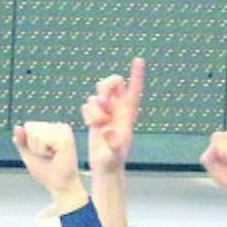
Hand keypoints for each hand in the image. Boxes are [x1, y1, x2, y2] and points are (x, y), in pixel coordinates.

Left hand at [12, 122, 86, 214]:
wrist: (59, 184)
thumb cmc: (46, 171)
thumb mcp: (28, 155)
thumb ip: (21, 141)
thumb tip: (17, 126)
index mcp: (51, 128)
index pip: (28, 126)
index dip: (29, 142)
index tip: (41, 153)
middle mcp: (58, 127)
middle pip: (31, 128)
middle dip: (33, 145)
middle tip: (47, 156)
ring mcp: (64, 131)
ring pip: (36, 133)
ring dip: (39, 149)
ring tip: (52, 156)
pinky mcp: (67, 138)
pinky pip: (44, 139)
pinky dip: (45, 151)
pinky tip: (56, 155)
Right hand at [82, 57, 143, 176]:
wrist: (104, 167)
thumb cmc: (113, 161)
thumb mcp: (113, 154)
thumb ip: (112, 142)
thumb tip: (108, 130)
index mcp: (129, 114)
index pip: (134, 89)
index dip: (137, 74)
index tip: (138, 59)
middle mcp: (119, 109)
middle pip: (113, 83)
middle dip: (106, 87)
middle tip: (104, 103)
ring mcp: (107, 112)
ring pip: (98, 94)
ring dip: (95, 106)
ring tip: (98, 123)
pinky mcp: (95, 116)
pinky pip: (88, 104)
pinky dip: (88, 113)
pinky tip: (92, 126)